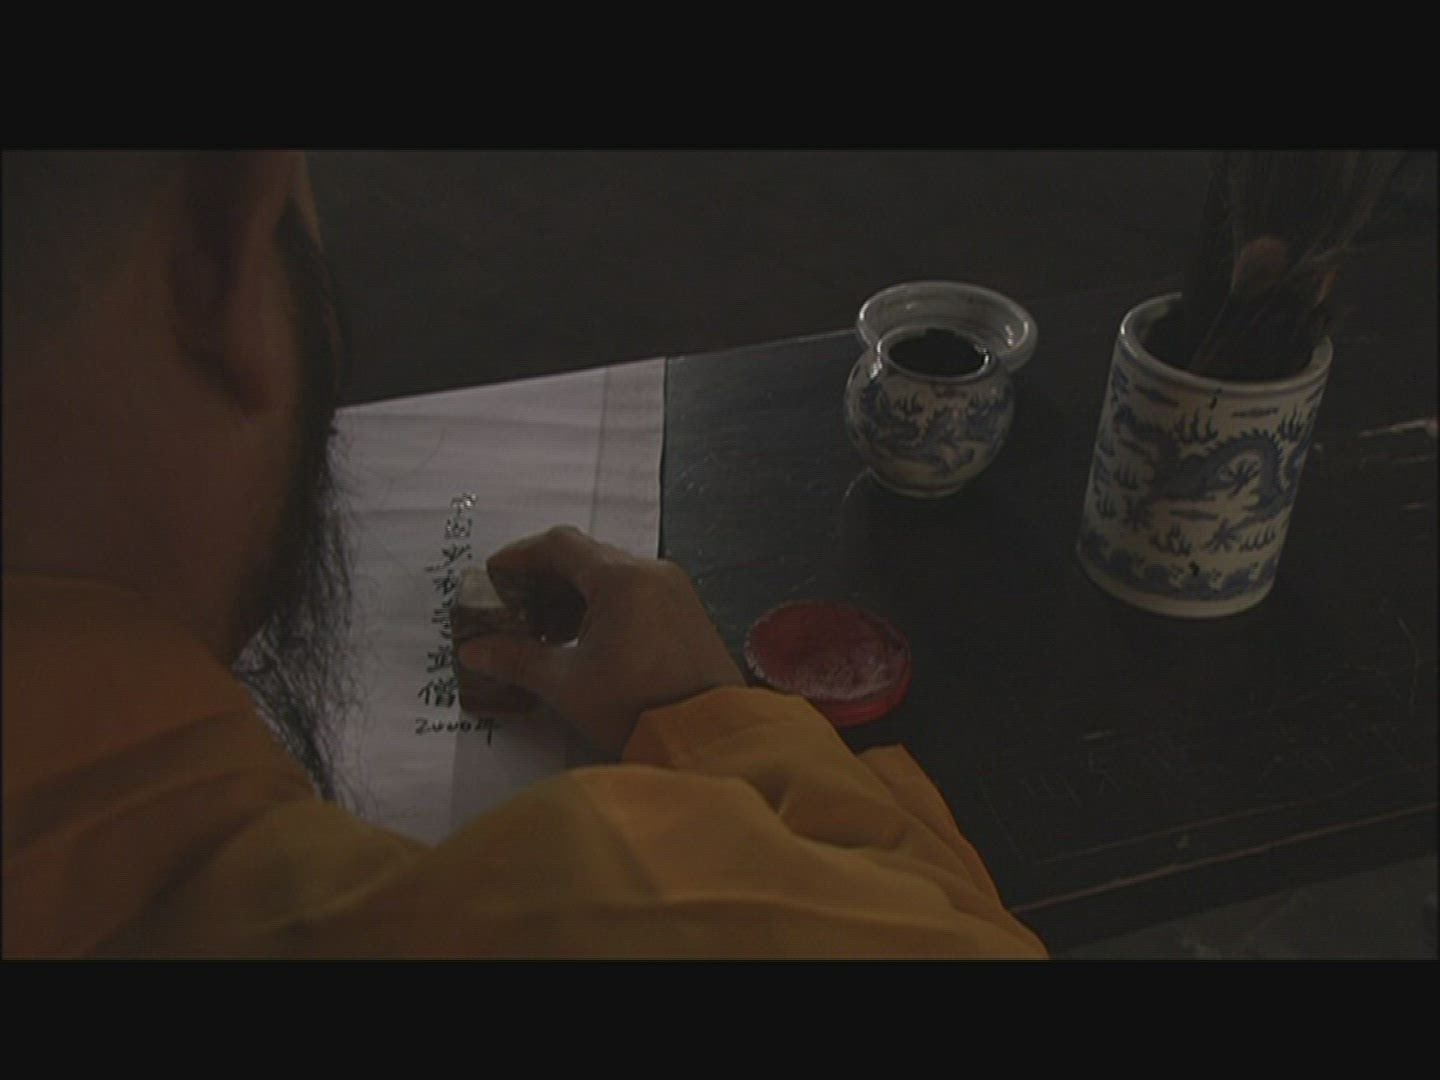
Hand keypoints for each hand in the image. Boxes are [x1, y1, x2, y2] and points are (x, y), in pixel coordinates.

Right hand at [456, 526, 743, 753]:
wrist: (708, 736)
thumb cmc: (633, 706)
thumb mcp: (567, 684)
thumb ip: (517, 659)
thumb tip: (472, 650)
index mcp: (620, 578)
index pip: (560, 545)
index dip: (520, 556)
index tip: (494, 576)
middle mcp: (651, 571)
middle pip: (587, 556)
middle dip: (546, 578)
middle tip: (514, 608)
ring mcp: (674, 589)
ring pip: (613, 574)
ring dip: (575, 593)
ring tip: (546, 630)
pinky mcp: (687, 611)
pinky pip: (637, 591)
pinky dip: (605, 604)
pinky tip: (585, 638)